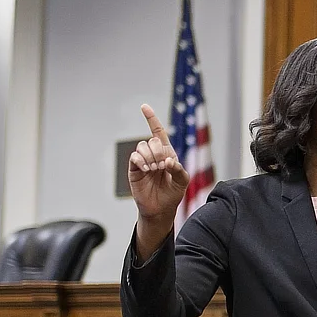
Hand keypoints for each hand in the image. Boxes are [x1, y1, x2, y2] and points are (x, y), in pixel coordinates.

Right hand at [129, 104, 189, 255]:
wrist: (160, 209)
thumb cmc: (172, 194)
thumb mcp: (183, 181)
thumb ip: (179, 169)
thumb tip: (168, 160)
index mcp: (167, 153)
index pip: (158, 132)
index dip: (151, 119)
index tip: (144, 107)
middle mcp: (154, 155)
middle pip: (152, 140)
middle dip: (159, 151)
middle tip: (162, 166)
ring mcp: (143, 161)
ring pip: (142, 147)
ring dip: (150, 156)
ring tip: (154, 169)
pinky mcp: (134, 169)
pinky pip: (134, 157)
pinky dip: (141, 160)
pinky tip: (146, 169)